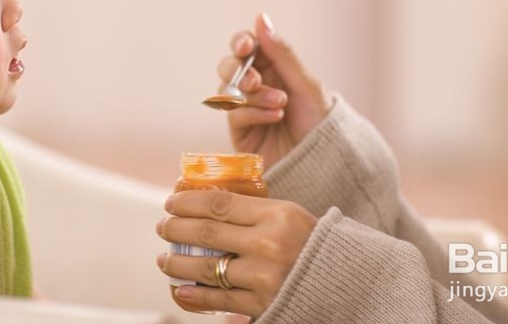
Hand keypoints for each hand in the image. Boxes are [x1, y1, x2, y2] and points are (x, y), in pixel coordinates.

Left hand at [156, 190, 316, 317]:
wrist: (345, 282)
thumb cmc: (310, 242)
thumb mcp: (287, 215)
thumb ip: (252, 210)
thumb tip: (205, 204)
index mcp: (276, 214)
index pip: (218, 203)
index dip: (187, 202)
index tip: (171, 202)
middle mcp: (268, 244)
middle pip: (206, 233)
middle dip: (176, 229)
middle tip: (163, 227)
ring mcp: (264, 277)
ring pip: (207, 268)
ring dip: (177, 264)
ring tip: (164, 260)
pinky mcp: (262, 304)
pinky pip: (219, 300)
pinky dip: (194, 295)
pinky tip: (179, 289)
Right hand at [222, 13, 332, 168]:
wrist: (325, 163)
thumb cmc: (320, 122)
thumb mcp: (306, 84)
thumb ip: (281, 53)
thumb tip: (261, 17)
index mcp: (274, 68)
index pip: (247, 45)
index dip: (241, 42)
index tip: (246, 46)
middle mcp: (257, 85)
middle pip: (229, 65)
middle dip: (237, 69)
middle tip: (254, 81)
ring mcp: (246, 108)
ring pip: (227, 89)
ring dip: (252, 94)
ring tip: (280, 104)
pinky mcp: (241, 132)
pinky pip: (234, 114)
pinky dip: (254, 112)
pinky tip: (275, 116)